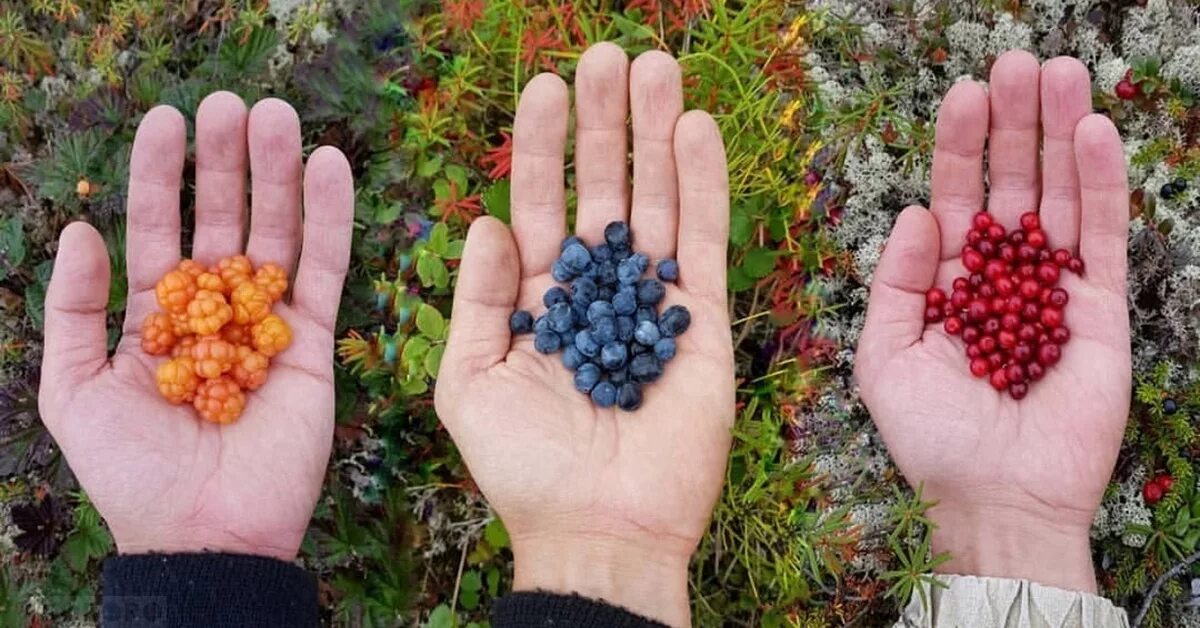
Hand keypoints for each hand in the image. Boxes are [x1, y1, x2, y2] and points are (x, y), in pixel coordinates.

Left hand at [38, 93, 353, 561]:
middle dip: (225, 160)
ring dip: (278, 174)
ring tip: (276, 116)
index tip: (166, 117)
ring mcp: (268, 323)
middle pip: (223, 217)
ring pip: (276, 233)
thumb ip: (72, 310)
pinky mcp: (315, 343)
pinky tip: (329, 167)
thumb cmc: (131, 472)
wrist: (204, 533)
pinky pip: (324, 271)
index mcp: (157, 314)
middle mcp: (216, 308)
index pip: (158, 226)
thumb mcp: (73, 390)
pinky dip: (330, 219)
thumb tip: (79, 230)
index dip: (160, 173)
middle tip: (231, 102)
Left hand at [435, 43, 732, 625]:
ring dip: (655, 136)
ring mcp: (651, 305)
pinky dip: (702, 187)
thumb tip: (486, 222)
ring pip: (655, 204)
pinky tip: (695, 131)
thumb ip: (477, 300)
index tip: (545, 84)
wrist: (598, 532)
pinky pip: (702, 244)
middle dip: (603, 124)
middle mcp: (596, 293)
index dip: (540, 147)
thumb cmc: (523, 469)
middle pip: (602, 190)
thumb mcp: (470, 384)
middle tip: (608, 54)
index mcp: (539, 302)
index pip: (538, 205)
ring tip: (656, 68)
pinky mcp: (701, 325)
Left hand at [855, 52, 1129, 591]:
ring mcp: (1055, 290)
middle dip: (1011, 124)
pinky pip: (1103, 237)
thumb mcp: (885, 358)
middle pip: (1011, 185)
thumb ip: (897, 283)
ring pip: (1059, 197)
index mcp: (949, 284)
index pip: (955, 198)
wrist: (995, 499)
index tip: (961, 91)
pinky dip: (1099, 184)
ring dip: (1058, 134)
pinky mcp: (1101, 310)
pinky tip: (1092, 131)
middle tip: (1014, 61)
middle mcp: (1003, 278)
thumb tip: (919, 212)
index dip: (958, 147)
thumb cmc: (931, 437)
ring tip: (1058, 71)